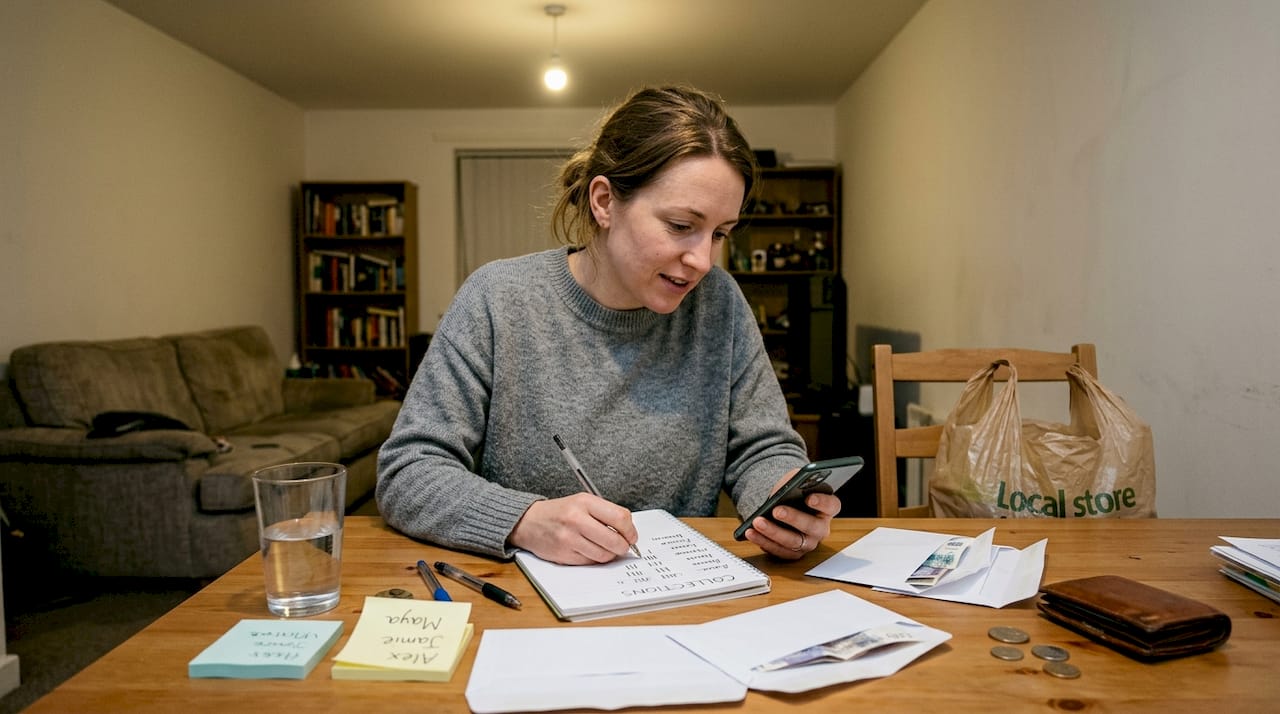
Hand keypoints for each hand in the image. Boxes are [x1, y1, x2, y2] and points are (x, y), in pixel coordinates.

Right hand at [509, 493, 638, 564]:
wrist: (529, 522)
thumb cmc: (560, 512)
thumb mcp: (582, 502)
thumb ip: (605, 514)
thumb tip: (628, 533)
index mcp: (585, 502)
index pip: (620, 518)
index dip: (631, 531)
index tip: (631, 536)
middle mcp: (577, 519)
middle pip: (615, 541)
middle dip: (623, 546)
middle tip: (623, 546)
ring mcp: (569, 539)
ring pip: (604, 555)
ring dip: (609, 554)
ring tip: (604, 547)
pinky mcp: (564, 555)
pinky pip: (590, 562)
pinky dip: (594, 559)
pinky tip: (589, 550)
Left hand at [741, 471, 841, 559]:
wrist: (782, 505)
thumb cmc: (792, 493)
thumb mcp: (794, 481)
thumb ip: (795, 481)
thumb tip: (787, 486)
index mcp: (828, 508)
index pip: (832, 505)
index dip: (822, 502)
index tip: (809, 498)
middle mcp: (821, 528)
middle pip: (812, 527)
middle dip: (793, 518)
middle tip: (776, 510)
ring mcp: (808, 543)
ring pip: (793, 542)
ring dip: (773, 532)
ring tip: (757, 522)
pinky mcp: (793, 553)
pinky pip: (779, 551)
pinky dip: (763, 541)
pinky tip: (751, 532)